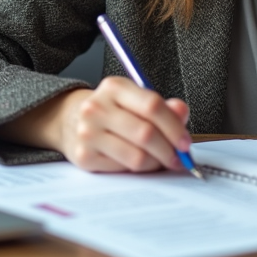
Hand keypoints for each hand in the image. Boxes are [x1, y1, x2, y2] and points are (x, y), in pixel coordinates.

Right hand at [48, 77, 192, 172]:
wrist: (71, 120)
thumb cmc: (113, 110)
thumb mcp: (136, 99)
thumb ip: (163, 106)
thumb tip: (181, 112)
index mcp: (114, 87)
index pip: (152, 105)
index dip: (174, 126)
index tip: (185, 142)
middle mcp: (97, 107)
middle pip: (145, 133)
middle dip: (169, 150)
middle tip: (179, 158)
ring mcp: (88, 133)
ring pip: (136, 156)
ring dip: (156, 163)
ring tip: (161, 161)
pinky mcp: (84, 156)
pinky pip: (123, 169)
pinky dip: (138, 170)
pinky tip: (141, 163)